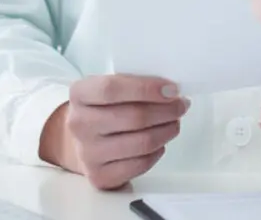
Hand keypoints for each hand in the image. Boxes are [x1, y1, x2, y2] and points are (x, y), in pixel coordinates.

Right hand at [39, 75, 189, 189]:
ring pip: (142, 142)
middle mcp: (79, 124)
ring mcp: (88, 153)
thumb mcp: (108, 86)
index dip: (146, 88)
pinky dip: (157, 152)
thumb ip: (133, 84)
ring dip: (166, 131)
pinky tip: (159, 143)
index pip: (112, 89)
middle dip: (166, 111)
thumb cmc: (103, 107)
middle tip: (181, 105)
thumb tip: (170, 91)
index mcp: (79, 94)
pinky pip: (140, 164)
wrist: (81, 140)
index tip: (172, 89)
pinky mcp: (100, 176)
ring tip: (174, 123)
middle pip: (134, 117)